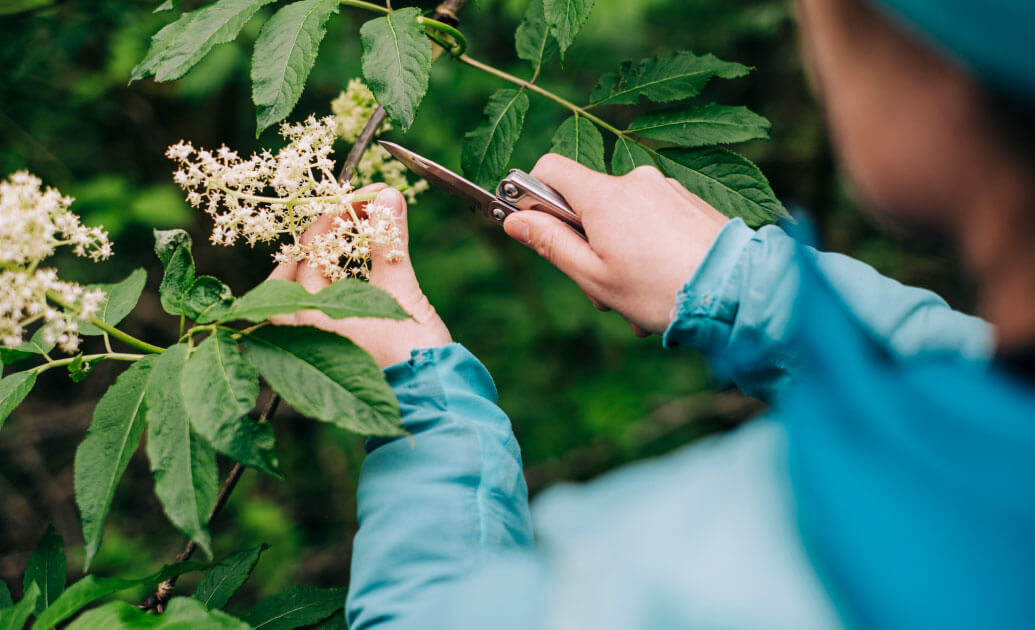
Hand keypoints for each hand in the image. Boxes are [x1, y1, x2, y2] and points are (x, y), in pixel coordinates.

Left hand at [269, 185, 451, 367]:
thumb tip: (387, 199)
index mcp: (309, 316)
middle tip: (350, 215)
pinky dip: (334, 285)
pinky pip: (322, 310)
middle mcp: (305, 332)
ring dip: (325, 261)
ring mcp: (319, 344)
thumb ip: (388, 242)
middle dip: (321, 239)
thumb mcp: (401, 291)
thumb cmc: (412, 355)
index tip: (363, 199)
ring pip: (303, 294)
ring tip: (352, 237)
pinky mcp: (339, 350)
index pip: (308, 251)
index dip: (333, 217)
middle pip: (295, 273)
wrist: (432, 402)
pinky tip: (356, 269)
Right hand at [502, 154, 728, 335]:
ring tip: (640, 295)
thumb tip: (513, 219)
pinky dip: (651, 249)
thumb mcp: (593, 276)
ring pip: (623, 217)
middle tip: (602, 286)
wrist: (737, 293)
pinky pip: (655, 220)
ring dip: (621, 254)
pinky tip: (664, 284)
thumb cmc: (660, 291)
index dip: (533, 195)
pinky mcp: (694, 202)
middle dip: (586, 242)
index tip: (536, 226)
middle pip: (588, 202)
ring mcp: (668, 188)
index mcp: (604, 195)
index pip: (549, 169)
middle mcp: (636, 180)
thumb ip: (549, 243)